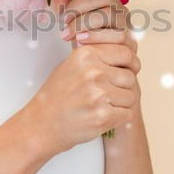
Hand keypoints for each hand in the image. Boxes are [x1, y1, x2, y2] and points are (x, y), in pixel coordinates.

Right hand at [21, 44, 140, 155]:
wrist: (43, 123)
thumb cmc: (58, 95)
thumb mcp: (72, 65)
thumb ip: (96, 55)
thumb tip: (126, 50)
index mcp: (86, 54)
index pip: (125, 53)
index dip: (129, 65)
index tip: (125, 73)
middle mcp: (93, 72)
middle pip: (130, 77)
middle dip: (121, 88)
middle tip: (103, 96)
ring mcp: (98, 94)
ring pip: (130, 97)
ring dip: (119, 104)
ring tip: (98, 106)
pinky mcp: (103, 116)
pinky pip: (127, 114)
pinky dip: (117, 119)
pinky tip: (100, 117)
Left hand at [50, 0, 137, 53]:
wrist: (94, 63)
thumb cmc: (81, 35)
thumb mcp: (69, 18)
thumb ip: (63, 6)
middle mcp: (120, 6)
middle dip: (80, 4)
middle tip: (63, 18)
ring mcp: (126, 23)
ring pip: (108, 14)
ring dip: (82, 23)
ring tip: (66, 33)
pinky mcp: (129, 41)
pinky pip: (114, 35)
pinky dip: (93, 37)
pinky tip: (78, 41)